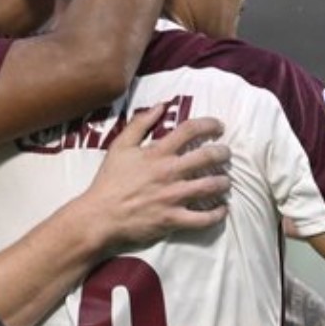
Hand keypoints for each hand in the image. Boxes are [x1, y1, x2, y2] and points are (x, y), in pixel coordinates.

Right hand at [79, 105, 230, 248]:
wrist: (98, 216)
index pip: (190, 130)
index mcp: (157, 153)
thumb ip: (140, 124)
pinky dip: (217, 214)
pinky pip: (203, 218)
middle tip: (226, 154)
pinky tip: (222, 210)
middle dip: (223, 153)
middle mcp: (169, 172)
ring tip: (225, 181)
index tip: (219, 127)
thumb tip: (161, 106)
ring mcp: (173, 197)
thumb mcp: (119, 146)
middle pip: (208, 156)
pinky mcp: (173, 219)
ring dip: (224, 182)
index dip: (210, 124)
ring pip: (211, 186)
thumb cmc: (108, 181)